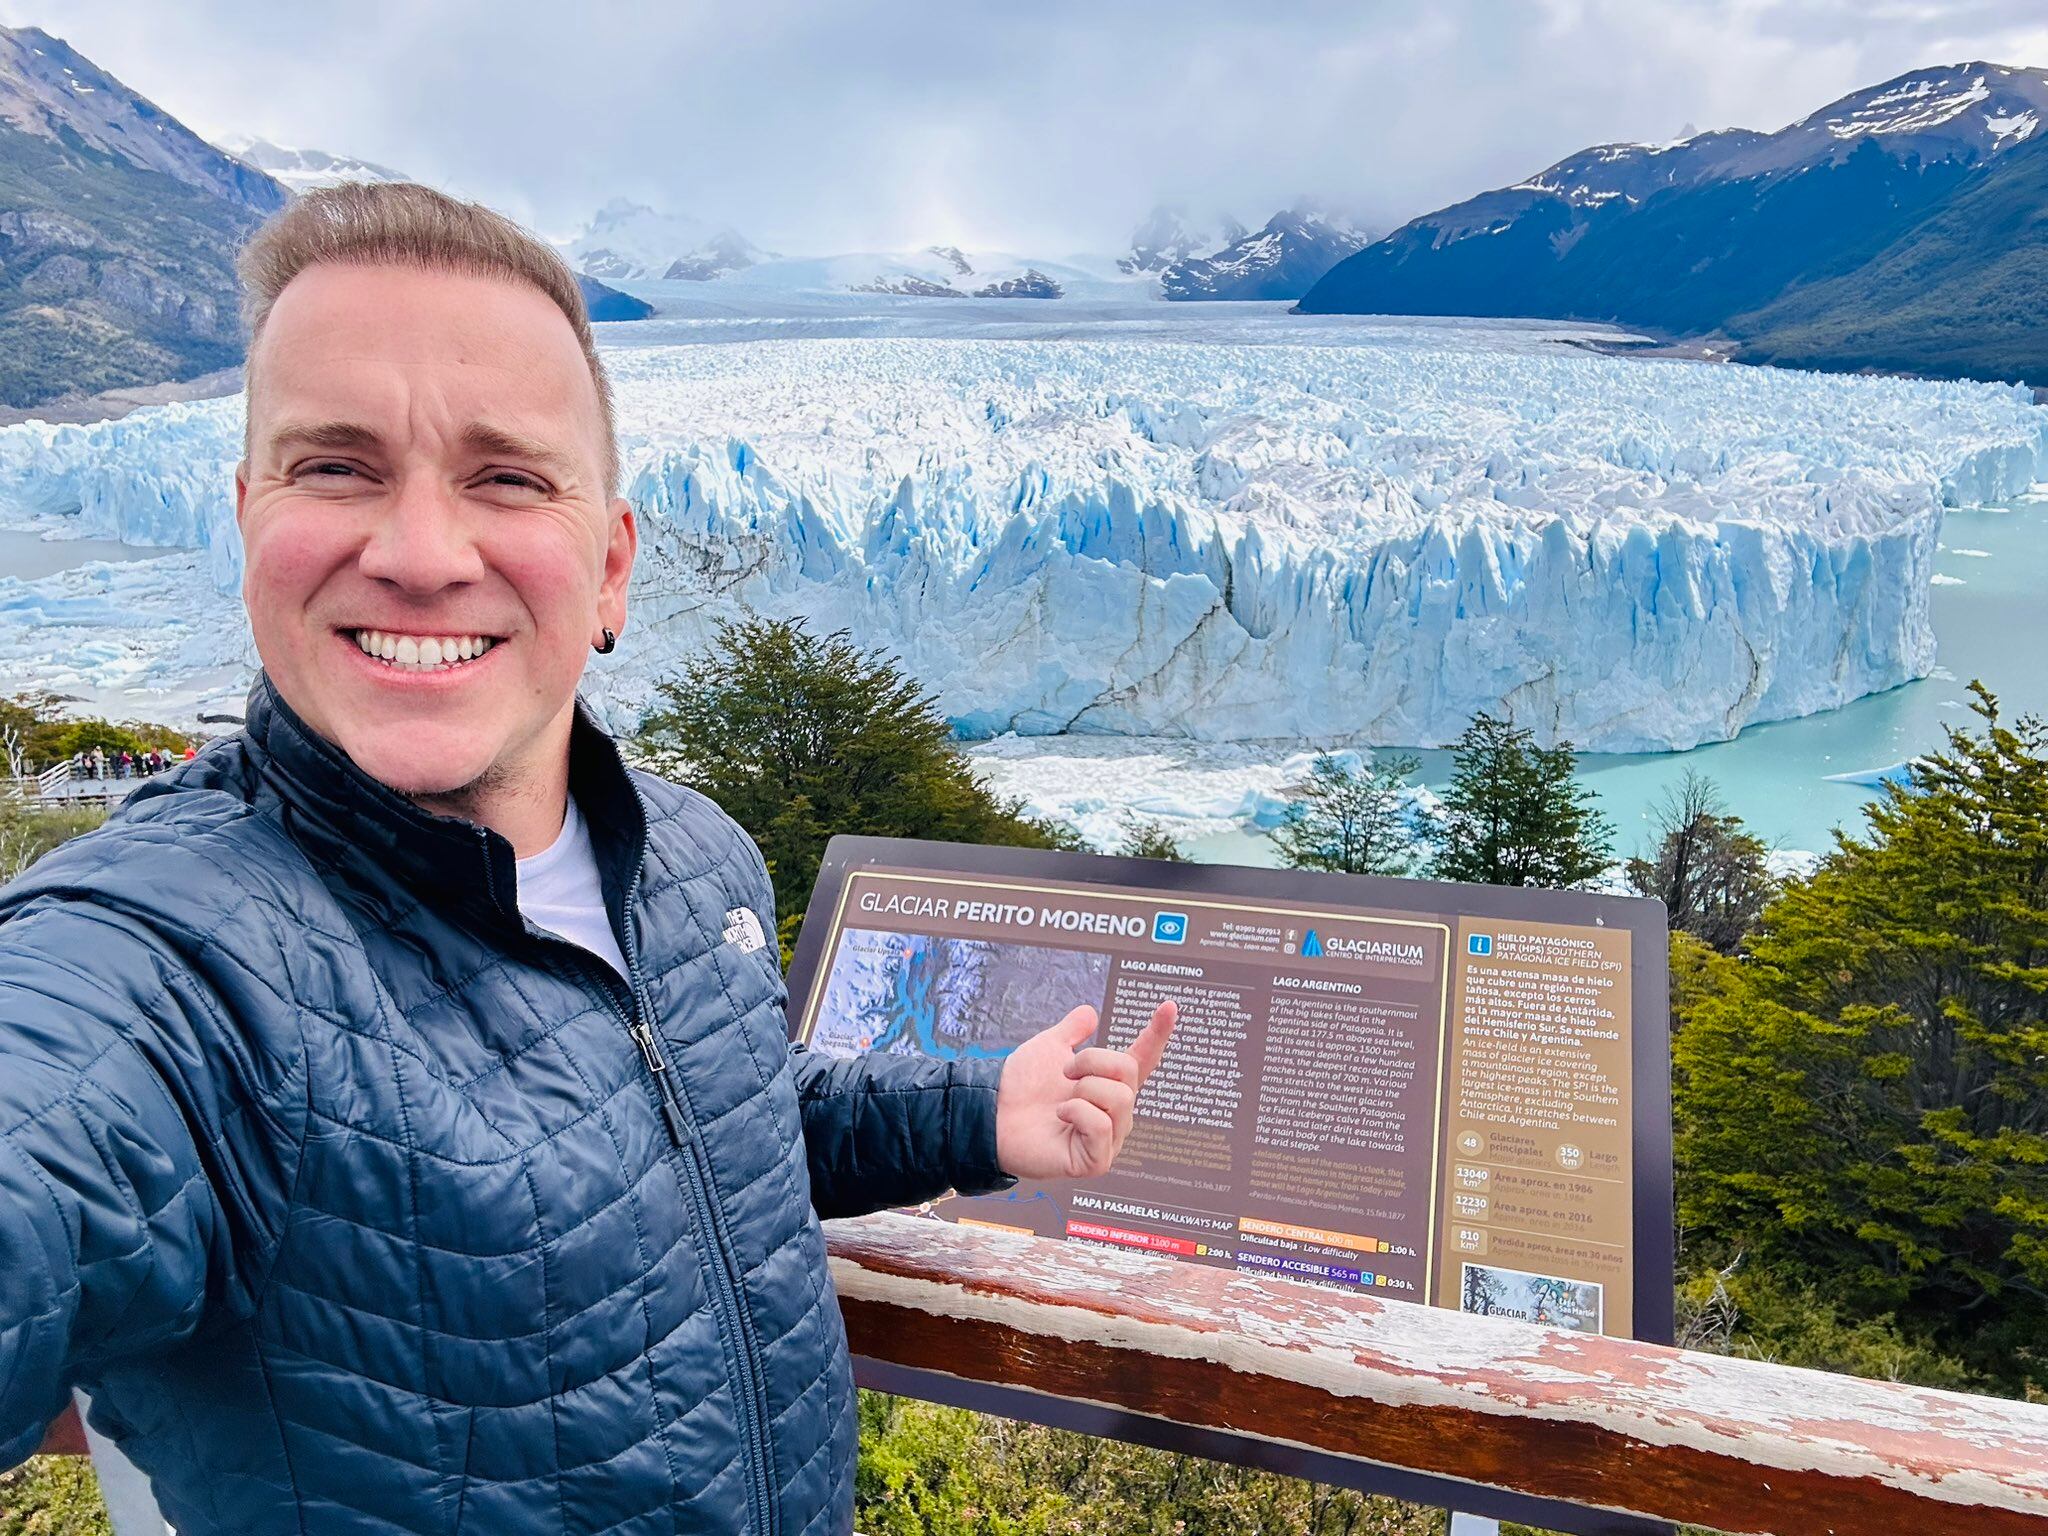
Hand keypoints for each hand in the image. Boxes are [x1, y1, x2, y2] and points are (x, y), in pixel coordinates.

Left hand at [994, 1000, 1177, 1180]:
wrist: (991, 1112)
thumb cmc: (1020, 1086)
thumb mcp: (1049, 1048)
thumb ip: (1072, 1031)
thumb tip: (1090, 1012)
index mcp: (1107, 1086)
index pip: (1142, 1060)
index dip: (1157, 1034)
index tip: (1169, 1006)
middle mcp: (1114, 1114)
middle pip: (1128, 1074)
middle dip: (1093, 1062)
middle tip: (1065, 1073)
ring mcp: (1108, 1140)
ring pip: (1119, 1099)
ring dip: (1083, 1089)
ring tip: (1061, 1101)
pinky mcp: (1095, 1161)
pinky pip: (1100, 1125)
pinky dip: (1076, 1113)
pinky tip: (1060, 1117)